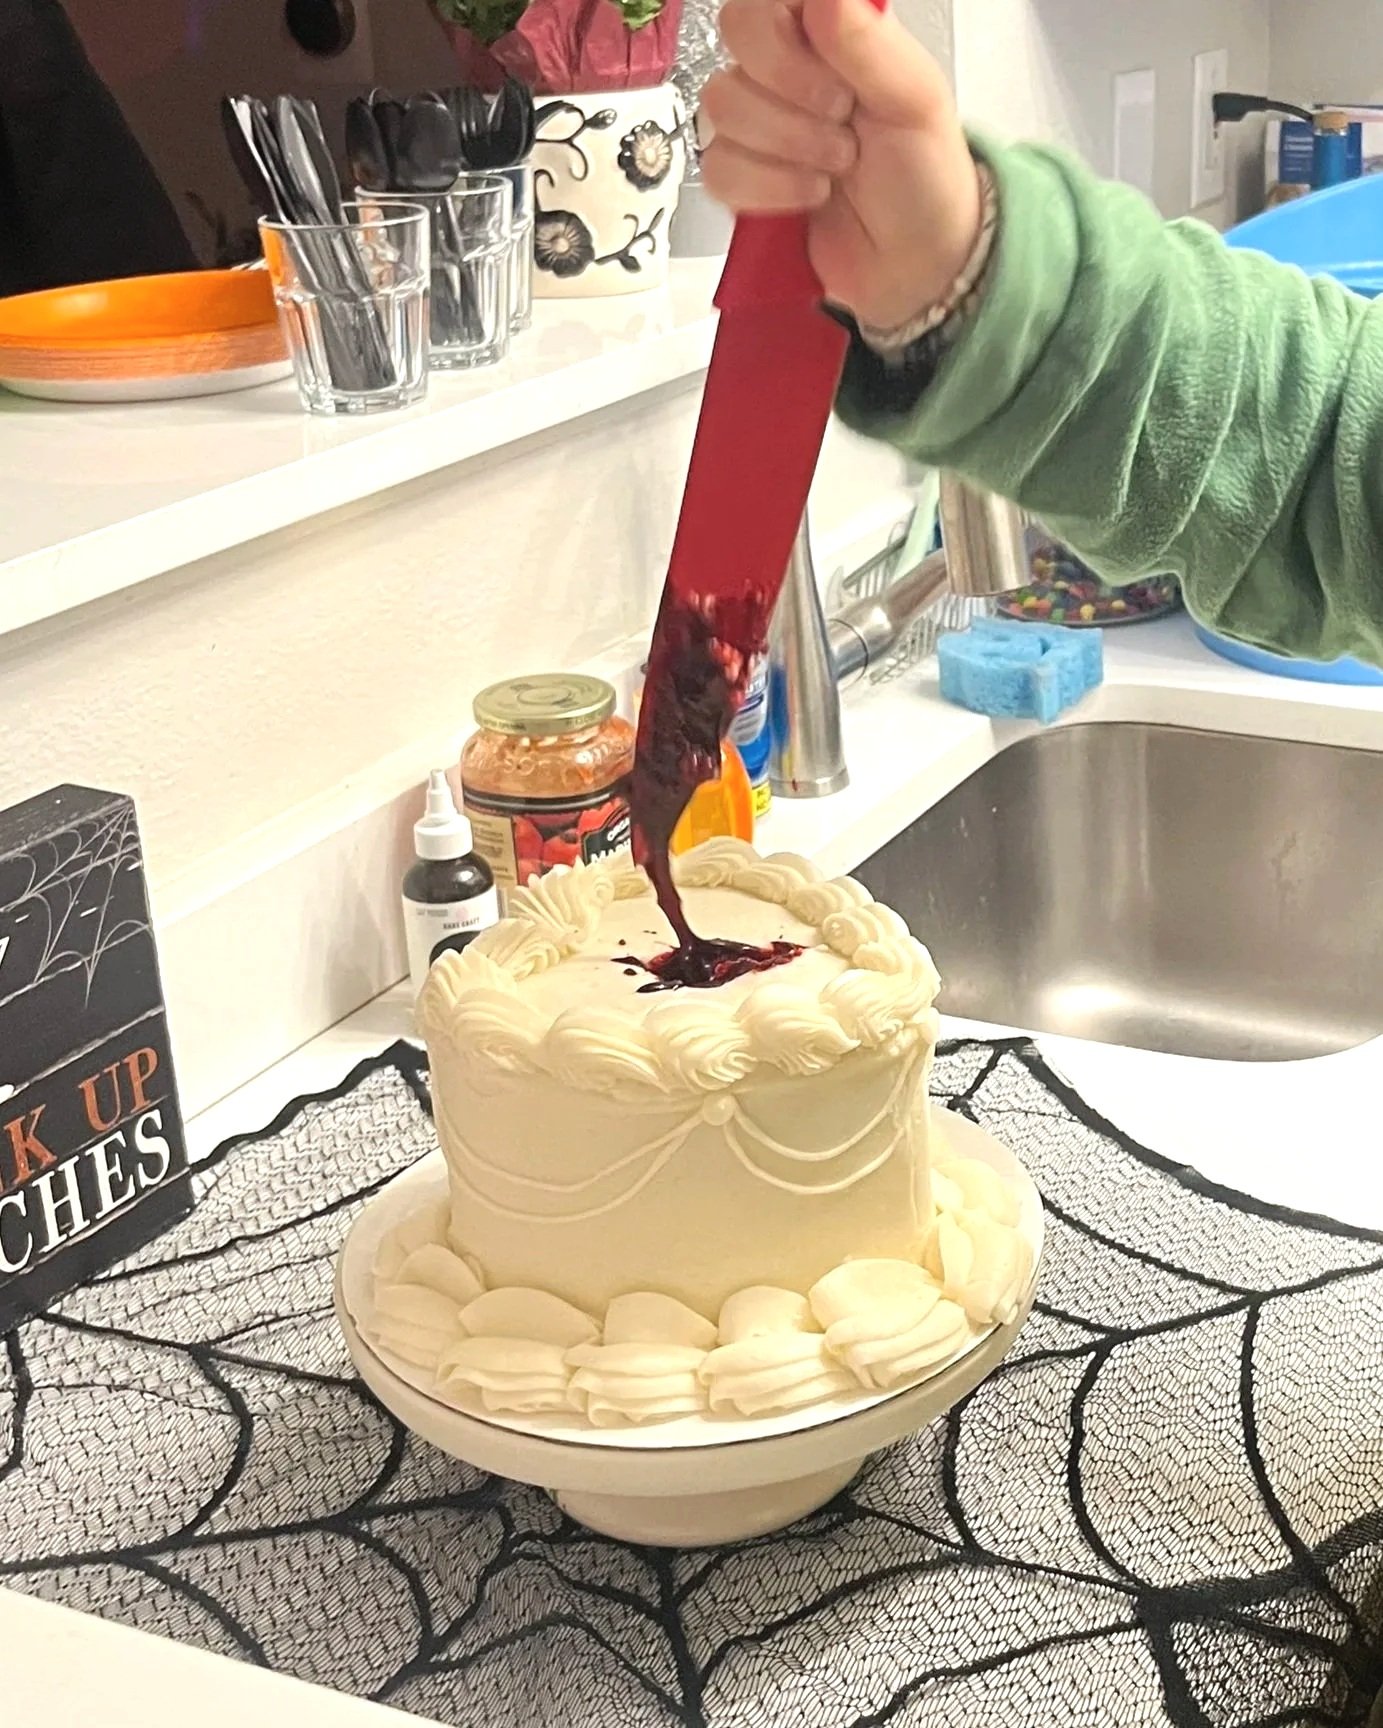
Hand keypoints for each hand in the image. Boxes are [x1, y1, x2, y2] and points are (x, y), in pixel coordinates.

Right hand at [699, 0, 981, 331]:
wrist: (913, 262)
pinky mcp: (740, 178)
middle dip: (792, 86)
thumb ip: (867, 41)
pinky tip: (808, 196)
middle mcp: (787, 66)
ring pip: (723, 103)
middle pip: (736, 32)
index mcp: (830, 29)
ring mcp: (758, 121)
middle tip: (843, 118)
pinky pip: (719, 167)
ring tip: (838, 166)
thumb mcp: (915, 100)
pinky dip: (769, 188)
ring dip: (789, 145)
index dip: (786, 27)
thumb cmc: (925, 177)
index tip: (832, 63)